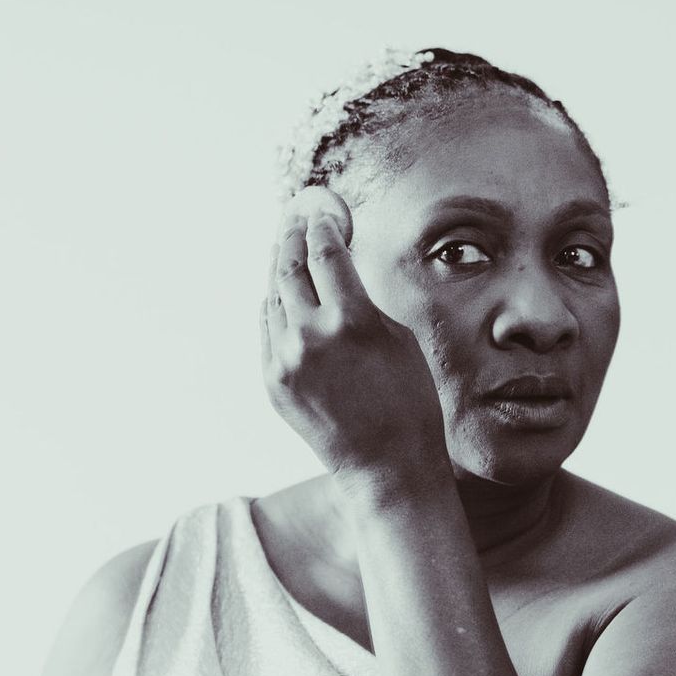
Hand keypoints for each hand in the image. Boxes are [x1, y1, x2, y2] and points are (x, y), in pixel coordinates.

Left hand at [261, 191, 450, 493]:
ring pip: (274, 296)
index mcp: (351, 319)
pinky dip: (276, 305)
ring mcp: (285, 360)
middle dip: (293, 235)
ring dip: (280, 267)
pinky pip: (268, 330)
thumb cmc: (408, 401)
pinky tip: (282, 292)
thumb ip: (363, 299)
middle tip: (295, 216)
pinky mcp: (272, 381)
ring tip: (286, 246)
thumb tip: (340, 268)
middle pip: (290, 266)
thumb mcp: (398, 337)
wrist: (385, 465)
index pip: (326, 252)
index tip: (323, 209)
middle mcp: (311, 335)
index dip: (323, 224)